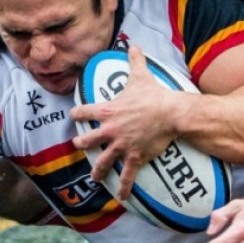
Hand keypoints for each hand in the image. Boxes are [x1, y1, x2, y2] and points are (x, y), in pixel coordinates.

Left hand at [70, 45, 179, 198]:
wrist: (170, 113)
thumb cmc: (154, 95)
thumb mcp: (140, 76)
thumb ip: (134, 60)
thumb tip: (133, 45)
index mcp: (107, 111)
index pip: (83, 112)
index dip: (76, 114)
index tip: (73, 115)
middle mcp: (109, 130)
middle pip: (86, 140)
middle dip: (81, 144)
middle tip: (78, 145)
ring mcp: (120, 145)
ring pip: (102, 161)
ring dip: (97, 170)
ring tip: (94, 177)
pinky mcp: (134, 156)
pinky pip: (127, 175)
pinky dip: (124, 187)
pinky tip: (122, 197)